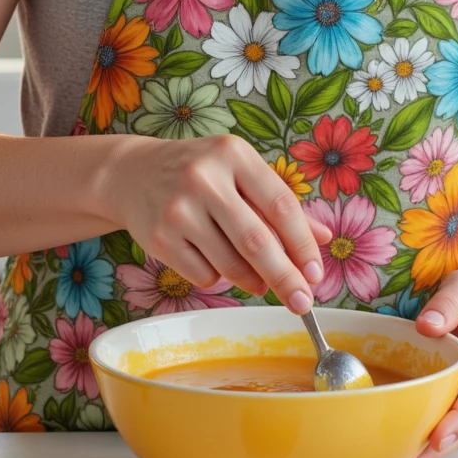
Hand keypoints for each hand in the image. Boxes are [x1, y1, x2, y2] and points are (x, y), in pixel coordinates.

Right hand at [102, 134, 331, 312]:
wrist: (132, 173)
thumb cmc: (200, 173)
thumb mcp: (240, 174)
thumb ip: (280, 205)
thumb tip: (325, 238)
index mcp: (233, 154)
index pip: (280, 204)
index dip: (302, 243)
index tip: (315, 273)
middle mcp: (204, 178)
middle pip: (256, 240)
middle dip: (285, 277)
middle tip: (303, 303)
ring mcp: (178, 208)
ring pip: (230, 264)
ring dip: (252, 281)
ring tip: (258, 281)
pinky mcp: (158, 237)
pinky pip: (203, 275)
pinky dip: (217, 278)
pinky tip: (211, 259)